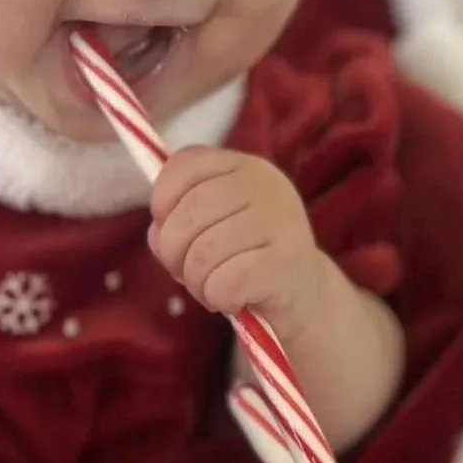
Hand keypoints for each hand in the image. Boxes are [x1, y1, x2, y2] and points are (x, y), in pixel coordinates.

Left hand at [148, 147, 327, 336]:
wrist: (304, 294)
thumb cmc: (245, 258)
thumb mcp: (208, 229)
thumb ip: (174, 223)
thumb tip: (158, 234)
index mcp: (243, 166)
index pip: (185, 164)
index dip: (163, 199)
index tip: (168, 228)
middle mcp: (265, 184)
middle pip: (188, 213)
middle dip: (173, 253)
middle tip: (188, 272)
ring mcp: (280, 220)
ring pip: (203, 253)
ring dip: (196, 282)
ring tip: (213, 288)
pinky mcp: (286, 261)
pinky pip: (225, 283)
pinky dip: (218, 298)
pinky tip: (233, 299)